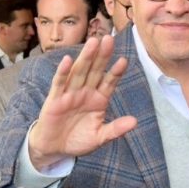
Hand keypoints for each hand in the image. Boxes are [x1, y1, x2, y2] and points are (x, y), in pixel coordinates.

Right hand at [28, 36, 137, 169]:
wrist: (54, 148)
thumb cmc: (78, 140)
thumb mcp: (100, 137)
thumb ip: (115, 129)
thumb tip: (134, 122)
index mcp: (99, 99)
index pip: (109, 82)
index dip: (116, 72)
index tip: (124, 60)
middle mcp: (86, 92)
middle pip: (95, 70)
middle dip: (102, 55)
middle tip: (110, 39)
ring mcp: (70, 93)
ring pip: (79, 72)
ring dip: (86, 57)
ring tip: (93, 42)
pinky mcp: (55, 99)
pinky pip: (60, 83)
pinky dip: (63, 72)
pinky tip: (68, 60)